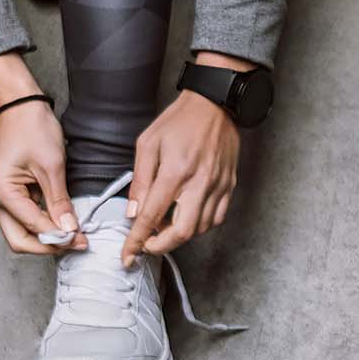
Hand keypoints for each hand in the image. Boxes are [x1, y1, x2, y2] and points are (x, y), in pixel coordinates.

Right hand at [0, 101, 88, 254]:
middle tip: (76, 244)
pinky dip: (43, 222)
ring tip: (73, 234)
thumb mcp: (52, 166)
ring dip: (46, 236)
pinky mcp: (9, 192)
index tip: (81, 240)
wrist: (21, 105)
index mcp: (0, 191)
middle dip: (47, 246)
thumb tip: (69, 230)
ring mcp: (0, 196)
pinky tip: (62, 220)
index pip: (32, 226)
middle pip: (19, 239)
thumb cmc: (33, 128)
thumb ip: (59, 201)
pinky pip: (25, 216)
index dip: (57, 237)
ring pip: (21, 231)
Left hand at [121, 89, 239, 269]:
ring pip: (200, 228)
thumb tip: (134, 212)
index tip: (128, 256)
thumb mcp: (148, 143)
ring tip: (165, 224)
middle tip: (147, 243)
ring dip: (179, 235)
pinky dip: (200, 225)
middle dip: (161, 246)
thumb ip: (140, 180)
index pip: (152, 216)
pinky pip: (217, 218)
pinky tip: (188, 216)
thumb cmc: (180, 120)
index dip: (137, 240)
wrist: (215, 103)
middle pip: (182, 232)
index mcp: (175, 171)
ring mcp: (218, 185)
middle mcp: (199, 182)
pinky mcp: (230, 185)